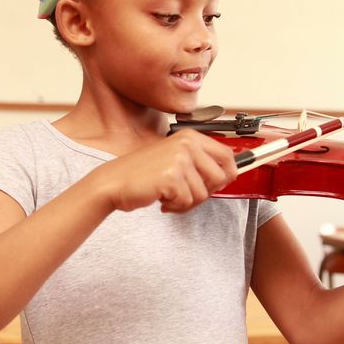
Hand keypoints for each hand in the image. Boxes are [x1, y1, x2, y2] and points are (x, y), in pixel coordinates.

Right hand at [89, 129, 237, 212]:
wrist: (113, 182)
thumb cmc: (142, 173)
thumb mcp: (174, 159)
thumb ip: (199, 163)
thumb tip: (229, 174)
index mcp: (190, 137)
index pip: (227, 156)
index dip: (229, 174)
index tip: (220, 184)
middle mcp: (187, 144)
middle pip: (220, 178)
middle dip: (205, 192)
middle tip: (185, 193)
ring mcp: (180, 159)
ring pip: (203, 194)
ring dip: (186, 202)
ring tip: (168, 195)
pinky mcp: (171, 177)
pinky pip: (187, 202)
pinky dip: (175, 206)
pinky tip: (161, 199)